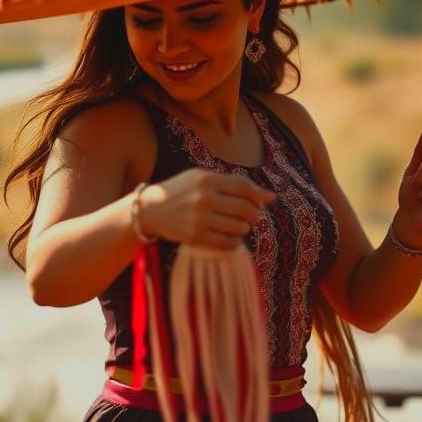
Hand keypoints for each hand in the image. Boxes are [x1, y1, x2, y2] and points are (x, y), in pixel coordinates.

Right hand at [138, 168, 275, 250]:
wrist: (151, 209)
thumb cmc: (182, 191)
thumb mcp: (202, 178)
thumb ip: (234, 183)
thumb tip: (271, 197)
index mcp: (206, 179)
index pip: (244, 187)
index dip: (258, 196)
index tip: (262, 202)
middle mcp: (203, 198)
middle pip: (244, 209)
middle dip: (254, 215)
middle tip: (251, 217)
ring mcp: (198, 218)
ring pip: (238, 227)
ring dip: (245, 228)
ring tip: (240, 226)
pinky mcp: (194, 236)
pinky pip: (226, 243)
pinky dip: (235, 242)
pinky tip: (232, 238)